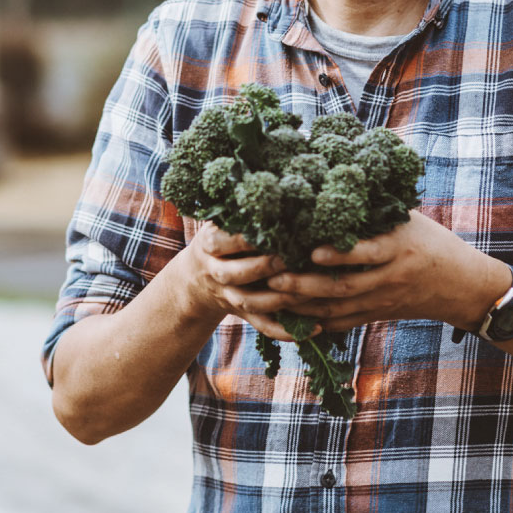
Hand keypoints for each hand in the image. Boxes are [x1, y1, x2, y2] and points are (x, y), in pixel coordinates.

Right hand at [181, 222, 318, 341]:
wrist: (197, 280)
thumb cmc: (222, 240)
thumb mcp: (221, 222)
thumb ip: (241, 209)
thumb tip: (279, 181)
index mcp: (209, 245)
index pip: (222, 241)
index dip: (243, 238)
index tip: (268, 229)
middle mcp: (216, 272)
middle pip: (234, 274)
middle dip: (260, 268)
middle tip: (287, 259)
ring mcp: (229, 297)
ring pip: (251, 302)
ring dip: (278, 299)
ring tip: (305, 292)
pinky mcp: (245, 315)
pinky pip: (264, 327)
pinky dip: (287, 332)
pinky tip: (315, 328)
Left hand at [264, 210, 506, 333]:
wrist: (461, 285)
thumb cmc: (431, 242)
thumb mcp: (409, 221)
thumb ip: (377, 210)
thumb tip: (337, 177)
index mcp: (399, 247)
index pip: (367, 253)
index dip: (339, 254)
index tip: (310, 250)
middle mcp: (390, 277)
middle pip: (344, 286)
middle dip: (306, 285)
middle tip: (274, 278)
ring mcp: (383, 300)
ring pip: (338, 308)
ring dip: (304, 305)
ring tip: (274, 296)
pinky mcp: (378, 315)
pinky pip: (344, 322)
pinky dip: (318, 321)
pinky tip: (293, 316)